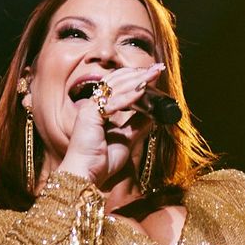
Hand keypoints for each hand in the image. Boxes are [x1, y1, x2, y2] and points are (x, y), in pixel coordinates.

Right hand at [56, 63, 165, 185]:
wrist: (87, 175)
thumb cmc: (101, 161)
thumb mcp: (126, 140)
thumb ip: (137, 125)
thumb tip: (153, 115)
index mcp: (99, 110)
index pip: (117, 86)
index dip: (135, 78)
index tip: (153, 74)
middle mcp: (92, 106)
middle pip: (116, 82)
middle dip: (138, 73)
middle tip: (157, 69)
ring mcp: (89, 109)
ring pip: (115, 87)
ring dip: (137, 80)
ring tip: (153, 74)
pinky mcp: (89, 115)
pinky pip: (113, 103)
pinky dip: (129, 96)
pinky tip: (142, 90)